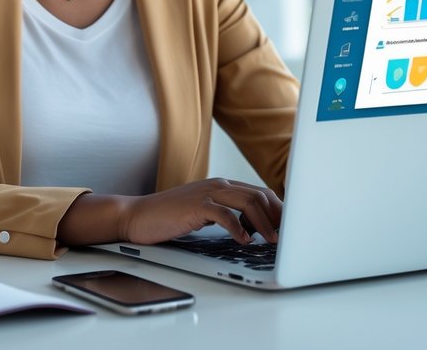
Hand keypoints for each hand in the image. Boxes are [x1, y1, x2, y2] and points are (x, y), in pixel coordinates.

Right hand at [120, 178, 281, 244]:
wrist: (137, 215)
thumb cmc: (169, 217)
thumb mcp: (203, 212)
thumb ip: (225, 213)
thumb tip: (252, 227)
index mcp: (221, 186)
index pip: (259, 193)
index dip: (278, 209)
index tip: (288, 227)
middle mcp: (218, 185)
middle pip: (260, 195)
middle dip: (278, 216)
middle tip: (288, 236)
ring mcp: (207, 193)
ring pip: (248, 202)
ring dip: (265, 223)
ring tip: (272, 240)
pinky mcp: (196, 206)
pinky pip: (226, 215)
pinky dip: (239, 229)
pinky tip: (244, 241)